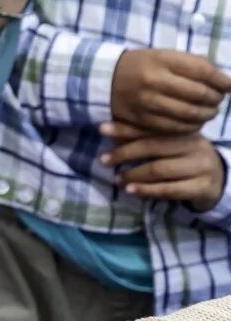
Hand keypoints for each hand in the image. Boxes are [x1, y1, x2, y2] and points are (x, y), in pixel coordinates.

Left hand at [99, 121, 227, 211]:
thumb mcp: (170, 146)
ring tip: (116, 179)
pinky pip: (169, 190)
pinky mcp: (202, 187)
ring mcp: (200, 167)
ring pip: (160, 169)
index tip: (101, 129)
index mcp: (185, 132)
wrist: (219, 180)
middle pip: (153, 147)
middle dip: (125, 153)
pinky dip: (147, 190)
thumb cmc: (186, 160)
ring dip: (133, 175)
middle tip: (103, 160)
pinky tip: (132, 191)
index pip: (151, 129)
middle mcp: (195, 146)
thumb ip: (146, 139)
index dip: (126, 129)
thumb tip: (111, 131)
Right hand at [109, 49, 230, 134]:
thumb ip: (193, 65)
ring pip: (188, 114)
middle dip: (216, 99)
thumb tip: (224, 81)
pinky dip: (190, 127)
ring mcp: (146, 102)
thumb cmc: (142, 65)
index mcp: (162, 60)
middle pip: (199, 94)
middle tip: (218, 100)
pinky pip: (173, 127)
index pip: (203, 72)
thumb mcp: (165, 55)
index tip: (230, 86)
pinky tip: (194, 122)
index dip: (223, 81)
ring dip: (206, 115)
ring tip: (209, 112)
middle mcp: (154, 81)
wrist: (103, 78)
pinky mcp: (140, 119)